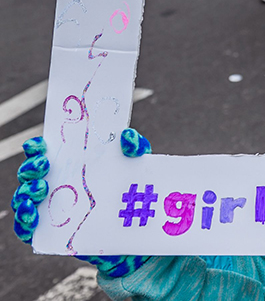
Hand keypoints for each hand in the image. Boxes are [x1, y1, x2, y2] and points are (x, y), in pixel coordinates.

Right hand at [12, 129, 150, 277]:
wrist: (135, 230)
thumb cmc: (130, 190)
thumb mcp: (136, 166)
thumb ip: (134, 147)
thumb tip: (127, 136)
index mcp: (68, 166)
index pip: (42, 153)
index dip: (35, 148)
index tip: (40, 146)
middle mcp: (54, 186)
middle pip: (28, 175)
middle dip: (30, 169)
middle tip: (43, 167)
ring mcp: (50, 210)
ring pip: (23, 201)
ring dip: (24, 194)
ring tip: (40, 190)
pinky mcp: (51, 235)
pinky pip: (26, 230)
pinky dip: (22, 223)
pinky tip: (32, 217)